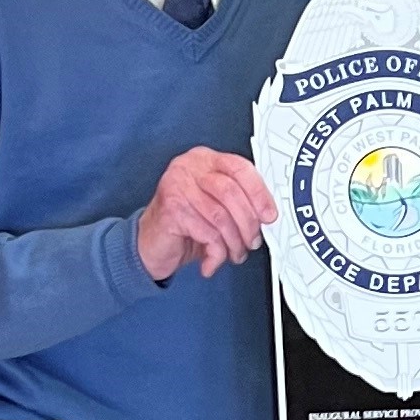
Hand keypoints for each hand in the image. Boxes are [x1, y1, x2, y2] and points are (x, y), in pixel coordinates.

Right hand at [136, 149, 275, 282]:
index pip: (239, 167)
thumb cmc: (185, 224)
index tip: (269, 215)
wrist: (150, 244)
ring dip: (234, 242)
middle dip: (248, 223)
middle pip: (231, 192)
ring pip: (221, 216)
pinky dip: (217, 253)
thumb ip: (238, 201)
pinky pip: (208, 234)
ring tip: (233, 254)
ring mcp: (176, 186)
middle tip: (252, 241)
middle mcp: (189, 167)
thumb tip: (267, 214)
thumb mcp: (215, 206)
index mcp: (205, 159)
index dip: (259, 193)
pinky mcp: (171, 210)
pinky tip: (212, 261)